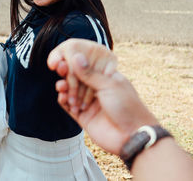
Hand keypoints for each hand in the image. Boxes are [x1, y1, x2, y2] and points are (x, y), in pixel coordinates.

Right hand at [48, 39, 157, 154]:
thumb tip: (76, 56)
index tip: (65, 57)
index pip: (88, 67)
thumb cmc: (128, 107)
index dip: (76, 62)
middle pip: (78, 79)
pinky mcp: (84, 117)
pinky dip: (64, 101)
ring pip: (72, 92)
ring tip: (61, 86)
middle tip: (60, 68)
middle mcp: (97, 90)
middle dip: (68, 74)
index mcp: (106, 79)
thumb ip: (89, 73)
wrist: (132, 136)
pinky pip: (69, 107)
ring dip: (65, 87)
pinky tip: (62, 96)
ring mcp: (90, 104)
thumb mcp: (109, 85)